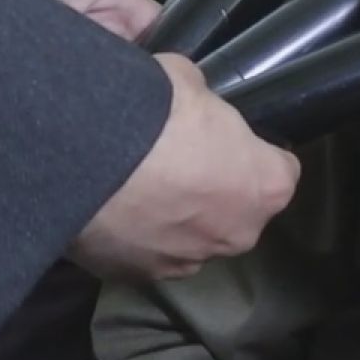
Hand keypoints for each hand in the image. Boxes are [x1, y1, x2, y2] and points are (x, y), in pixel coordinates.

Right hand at [68, 54, 300, 280]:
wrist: (81, 160)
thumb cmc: (155, 116)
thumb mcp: (189, 82)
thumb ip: (202, 98)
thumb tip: (190, 94)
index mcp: (268, 186)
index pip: (278, 171)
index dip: (250, 155)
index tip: (225, 144)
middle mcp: (240, 233)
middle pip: (237, 212)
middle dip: (214, 193)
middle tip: (175, 166)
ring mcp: (190, 260)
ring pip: (193, 238)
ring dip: (174, 220)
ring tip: (136, 190)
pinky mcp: (140, 278)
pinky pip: (147, 256)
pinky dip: (135, 238)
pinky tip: (111, 211)